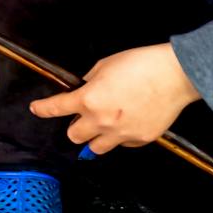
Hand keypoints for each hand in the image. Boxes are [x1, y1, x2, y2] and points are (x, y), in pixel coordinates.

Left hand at [29, 43, 200, 154]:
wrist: (176, 74)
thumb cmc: (141, 64)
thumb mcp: (105, 65)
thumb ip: (89, 81)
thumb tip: (83, 88)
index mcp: (88, 100)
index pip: (56, 108)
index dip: (43, 109)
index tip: (37, 109)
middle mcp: (101, 121)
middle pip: (74, 136)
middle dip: (76, 126)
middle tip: (83, 117)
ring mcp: (121, 133)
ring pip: (96, 149)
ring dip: (95, 138)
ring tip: (104, 126)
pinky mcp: (141, 140)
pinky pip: (123, 144)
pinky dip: (121, 137)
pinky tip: (128, 123)